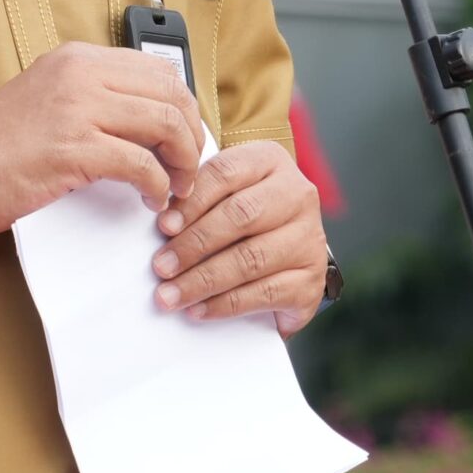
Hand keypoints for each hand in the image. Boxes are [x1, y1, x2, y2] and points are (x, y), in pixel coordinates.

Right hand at [0, 42, 206, 235]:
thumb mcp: (49, 97)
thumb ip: (94, 97)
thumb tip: (147, 120)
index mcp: (79, 59)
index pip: (160, 70)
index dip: (185, 106)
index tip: (188, 137)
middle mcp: (82, 75)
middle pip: (172, 95)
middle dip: (192, 135)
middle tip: (190, 167)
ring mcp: (78, 109)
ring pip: (165, 125)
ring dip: (182, 163)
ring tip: (178, 187)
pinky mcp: (73, 150)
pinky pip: (142, 165)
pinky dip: (158, 186)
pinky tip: (151, 200)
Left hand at [150, 138, 328, 335]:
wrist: (290, 254)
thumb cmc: (247, 218)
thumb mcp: (225, 193)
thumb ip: (198, 197)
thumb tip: (161, 224)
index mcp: (271, 162)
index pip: (226, 174)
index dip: (192, 202)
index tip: (163, 226)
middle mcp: (298, 195)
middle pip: (241, 216)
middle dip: (194, 244)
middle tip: (161, 266)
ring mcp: (309, 239)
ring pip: (251, 259)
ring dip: (203, 280)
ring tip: (170, 294)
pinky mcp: (311, 281)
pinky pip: (264, 293)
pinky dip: (226, 304)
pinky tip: (199, 310)